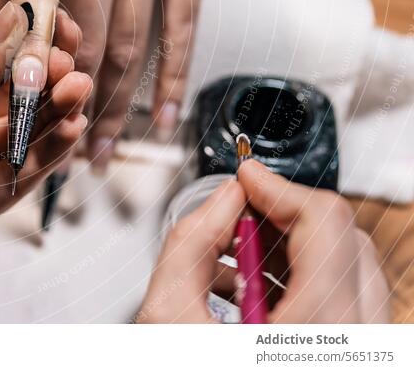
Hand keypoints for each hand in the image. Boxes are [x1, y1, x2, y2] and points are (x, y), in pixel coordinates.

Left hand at [0, 0, 217, 171]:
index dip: (28, 55)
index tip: (21, 105)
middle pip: (86, 36)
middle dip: (71, 102)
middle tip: (56, 154)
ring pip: (132, 43)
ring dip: (114, 107)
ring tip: (99, 152)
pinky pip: (183, 28)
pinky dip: (171, 81)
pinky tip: (159, 121)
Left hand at [0, 3, 92, 312]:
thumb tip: (14, 19)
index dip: (28, 37)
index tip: (59, 26)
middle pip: (14, 91)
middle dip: (46, 76)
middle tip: (72, 64)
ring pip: (22, 133)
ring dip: (54, 112)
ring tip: (77, 90)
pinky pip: (17, 178)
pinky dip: (44, 155)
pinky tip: (67, 131)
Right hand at [138, 161, 389, 322]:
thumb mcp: (168, 316)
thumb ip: (190, 242)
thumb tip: (224, 197)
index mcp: (319, 330)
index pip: (326, 221)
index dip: (279, 186)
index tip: (248, 178)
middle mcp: (356, 340)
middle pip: (346, 238)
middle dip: (286, 216)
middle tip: (240, 219)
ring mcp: (362, 347)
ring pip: (352, 266)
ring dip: (296, 248)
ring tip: (242, 261)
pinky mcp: (355, 351)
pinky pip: (350, 298)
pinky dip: (306, 279)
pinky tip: (258, 292)